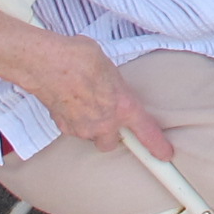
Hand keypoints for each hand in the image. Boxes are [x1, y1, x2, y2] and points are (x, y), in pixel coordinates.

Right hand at [29, 33, 176, 158]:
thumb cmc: (79, 58)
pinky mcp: (64, 128)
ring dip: (90, 125)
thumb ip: (114, 85)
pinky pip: (74, 129)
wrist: (48, 64)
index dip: (157, 145)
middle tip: (105, 116)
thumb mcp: (109, 68)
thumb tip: (110, 85)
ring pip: (90, 136)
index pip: (146, 131)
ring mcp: (83, 128)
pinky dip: (73, 120)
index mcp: (123, 105)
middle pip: (111, 142)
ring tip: (83, 102)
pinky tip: (69, 102)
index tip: (165, 154)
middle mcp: (105, 122)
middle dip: (110, 133)